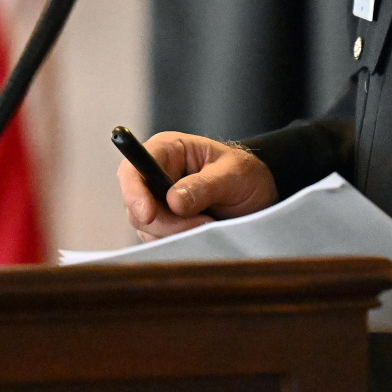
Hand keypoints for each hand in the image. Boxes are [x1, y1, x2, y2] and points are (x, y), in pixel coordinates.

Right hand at [117, 132, 276, 238]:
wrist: (259, 196)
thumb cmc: (245, 174)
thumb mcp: (234, 174)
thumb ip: (204, 185)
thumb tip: (172, 201)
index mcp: (168, 150)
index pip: (133, 169)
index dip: (134, 192)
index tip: (149, 214)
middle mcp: (155, 174)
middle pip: (136, 205)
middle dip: (166, 221)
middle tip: (203, 223)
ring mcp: (156, 201)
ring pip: (146, 227)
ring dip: (177, 232)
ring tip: (210, 223)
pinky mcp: (163, 223)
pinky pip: (158, 239)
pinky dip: (178, 241)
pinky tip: (202, 232)